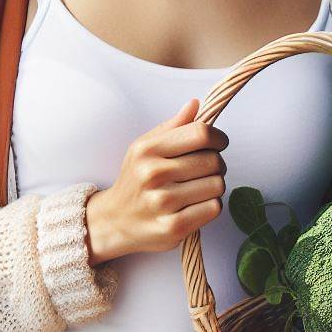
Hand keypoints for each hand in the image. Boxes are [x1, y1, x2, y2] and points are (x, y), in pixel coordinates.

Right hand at [85, 97, 228, 264]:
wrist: (113, 221)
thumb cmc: (134, 180)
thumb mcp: (144, 147)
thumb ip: (172, 126)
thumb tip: (195, 104)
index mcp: (148, 150)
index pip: (200, 133)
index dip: (218, 137)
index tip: (218, 143)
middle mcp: (153, 174)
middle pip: (213, 160)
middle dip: (217, 163)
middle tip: (206, 169)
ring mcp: (163, 203)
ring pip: (217, 185)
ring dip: (214, 185)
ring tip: (199, 187)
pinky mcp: (173, 227)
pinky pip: (213, 208)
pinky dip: (211, 205)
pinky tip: (196, 204)